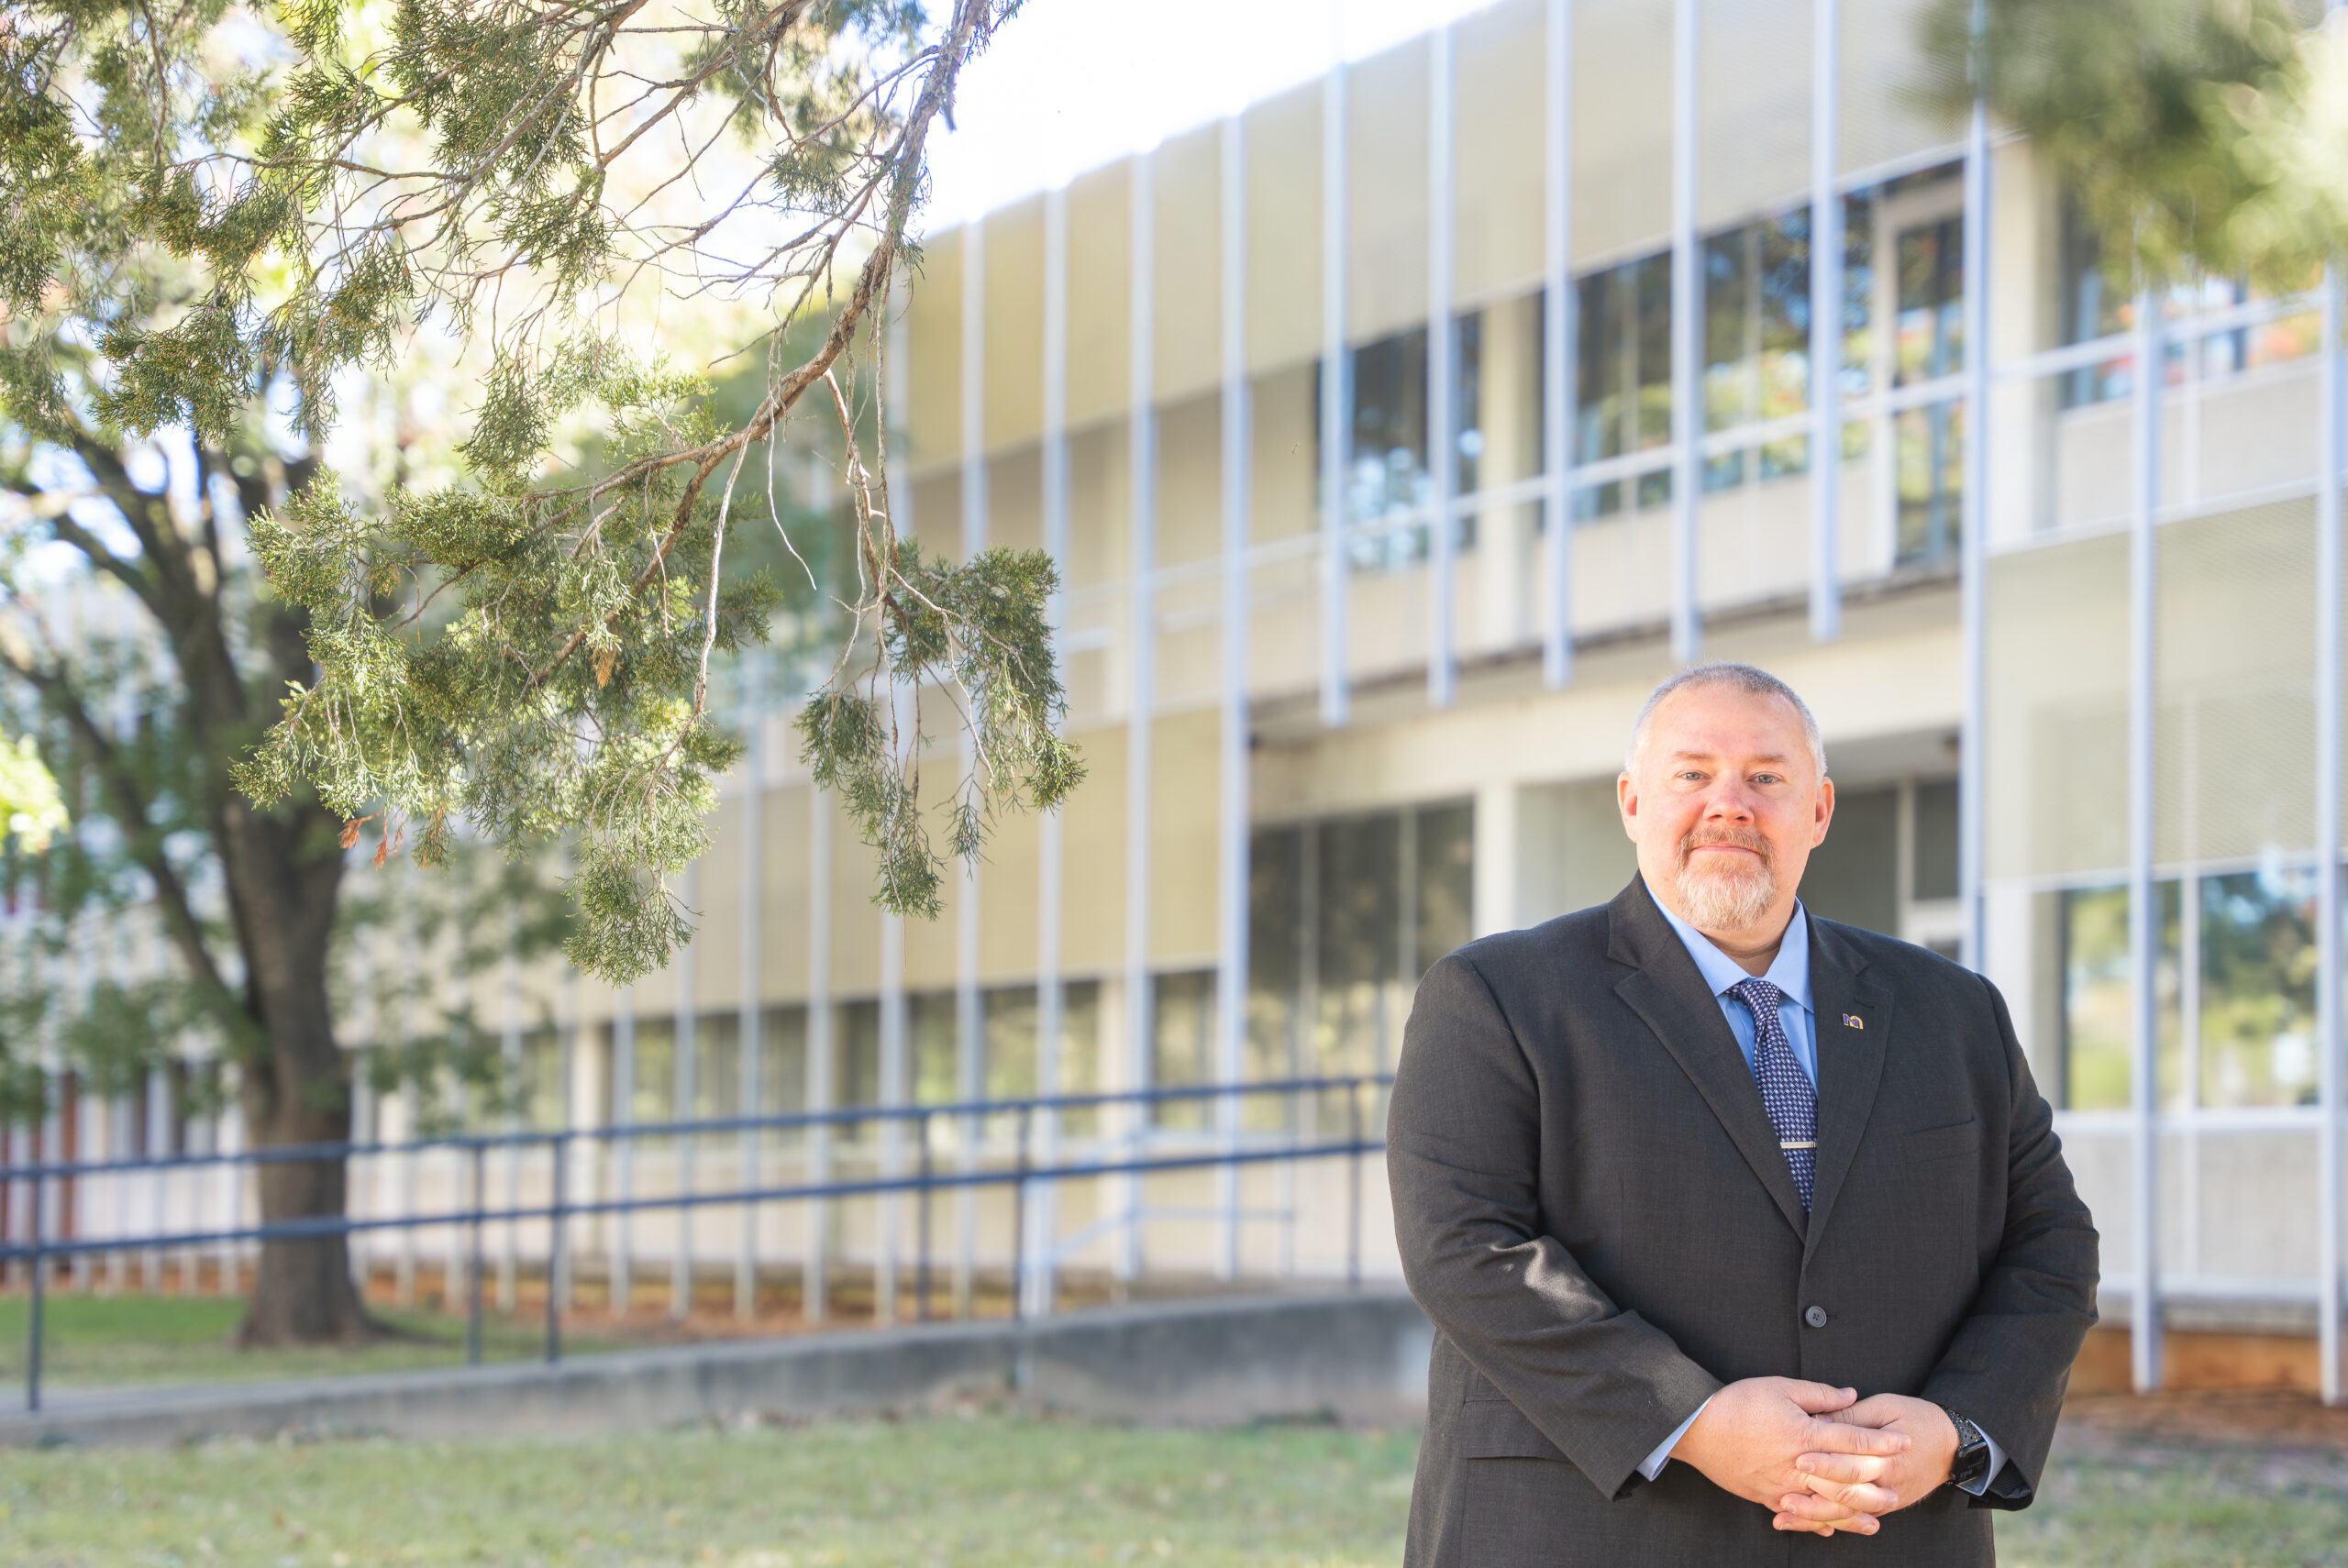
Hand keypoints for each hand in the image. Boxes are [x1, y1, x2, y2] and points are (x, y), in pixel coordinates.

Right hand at [1668, 1377, 1911, 1536]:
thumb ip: (1818, 1394)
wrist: (1696, 1428)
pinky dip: (1817, 1523)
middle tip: (1899, 1485)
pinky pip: (1798, 1515)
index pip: (1852, 1439)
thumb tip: (1849, 1395)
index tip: (1903, 1442)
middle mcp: (1798, 1464)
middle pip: (1847, 1478)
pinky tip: (1833, 1528)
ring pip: (1826, 1504)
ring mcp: (1783, 1485)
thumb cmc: (1737, 1403)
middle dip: (1876, 1481)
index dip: (1881, 1441)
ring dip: (1854, 1512)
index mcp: (1804, 1433)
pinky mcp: (1766, 1496)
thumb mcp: (1779, 1387)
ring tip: (1877, 1517)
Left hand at [1772, 1394, 1959, 1533]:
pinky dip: (1827, 1521)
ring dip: (1815, 1514)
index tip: (1798, 1458)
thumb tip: (1818, 1420)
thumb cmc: (1916, 1418)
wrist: (1952, 1445)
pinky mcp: (1884, 1507)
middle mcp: (1889, 1483)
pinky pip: (1853, 1518)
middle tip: (1784, 1490)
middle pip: (1848, 1493)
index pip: (1853, 1463)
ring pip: (1847, 1513)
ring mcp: (1888, 1499)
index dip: (1825, 1462)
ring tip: (1784, 1510)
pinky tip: (1801, 1521)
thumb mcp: (1886, 1406)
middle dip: (1814, 1492)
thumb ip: (1853, 1415)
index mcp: (1890, 1456)